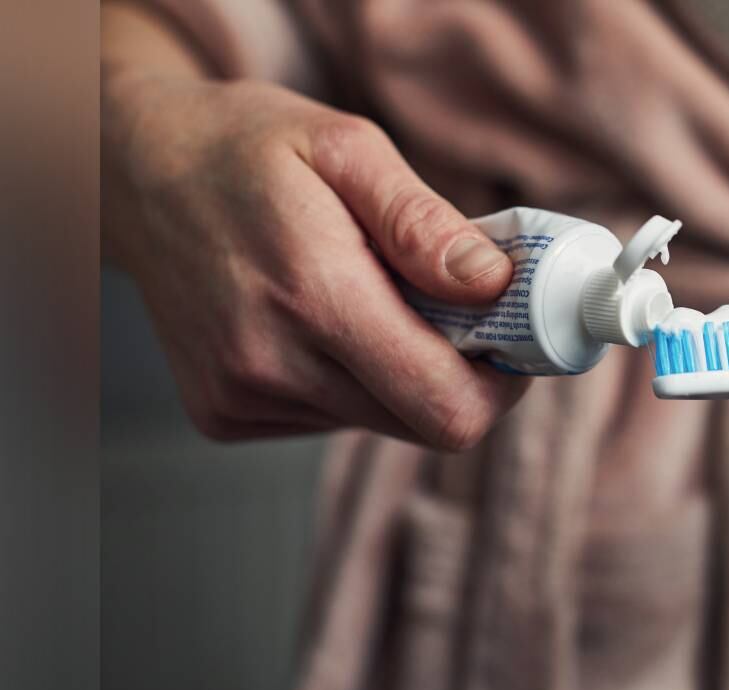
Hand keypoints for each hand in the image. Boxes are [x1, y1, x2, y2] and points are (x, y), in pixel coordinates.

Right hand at [104, 72, 528, 448]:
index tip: (513, 342)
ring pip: (379, 422)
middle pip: (422, 424)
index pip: (444, 405)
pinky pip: (331, 418)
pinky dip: (351, 379)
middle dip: (460, 374)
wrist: (137, 172)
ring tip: (371, 297)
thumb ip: (424, 224)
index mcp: (312, 294)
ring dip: (401, 372)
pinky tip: (321, 322)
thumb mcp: (346, 148)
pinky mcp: (225, 414)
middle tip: (456, 310)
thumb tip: (494, 286)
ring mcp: (241, 397)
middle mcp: (270, 364)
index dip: (501, 387)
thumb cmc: (246, 148)